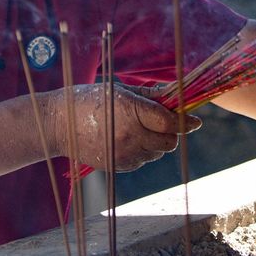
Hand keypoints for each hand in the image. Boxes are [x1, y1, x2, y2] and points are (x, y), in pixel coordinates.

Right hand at [50, 84, 200, 171]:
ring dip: (157, 142)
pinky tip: (128, 139)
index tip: (196, 120)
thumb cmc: (89, 99)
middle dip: (172, 132)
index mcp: (132, 111)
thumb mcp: (120, 90)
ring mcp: (124, 153)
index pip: (171, 122)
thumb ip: (150, 95)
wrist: (59, 123)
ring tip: (139, 128)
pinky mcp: (118, 166)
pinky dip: (143, 152)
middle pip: (169, 141)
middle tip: (164, 122)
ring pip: (157, 153)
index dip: (187, 121)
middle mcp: (131, 135)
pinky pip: (142, 161)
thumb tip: (175, 94)